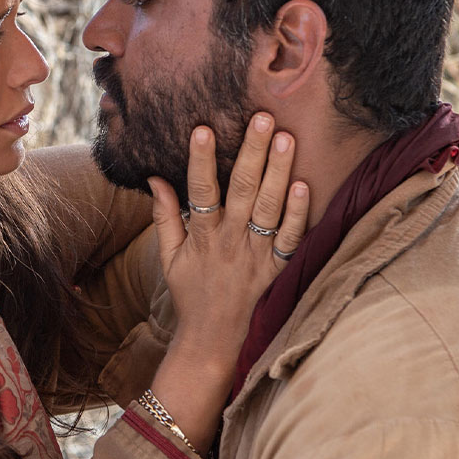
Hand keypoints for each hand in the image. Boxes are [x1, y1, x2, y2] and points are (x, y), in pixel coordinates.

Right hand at [148, 112, 307, 364]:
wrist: (213, 340)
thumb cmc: (190, 293)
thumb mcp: (168, 256)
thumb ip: (163, 216)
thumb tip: (154, 177)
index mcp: (201, 237)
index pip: (200, 191)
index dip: (200, 160)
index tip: (202, 128)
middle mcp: (229, 242)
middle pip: (241, 190)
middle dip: (251, 152)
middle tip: (261, 117)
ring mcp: (256, 256)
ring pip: (268, 208)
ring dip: (277, 172)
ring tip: (285, 137)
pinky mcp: (277, 270)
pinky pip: (290, 240)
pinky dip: (298, 214)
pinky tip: (304, 186)